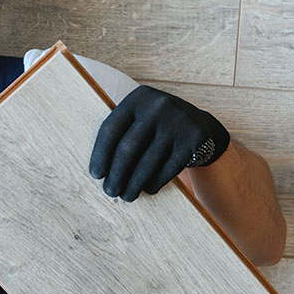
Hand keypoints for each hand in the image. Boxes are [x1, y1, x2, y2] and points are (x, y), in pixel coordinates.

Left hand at [89, 85, 228, 200]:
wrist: (198, 123)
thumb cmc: (156, 125)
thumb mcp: (140, 117)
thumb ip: (120, 133)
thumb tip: (99, 170)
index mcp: (138, 98)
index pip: (111, 129)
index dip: (100, 154)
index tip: (96, 175)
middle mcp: (158, 106)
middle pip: (128, 148)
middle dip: (116, 174)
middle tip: (110, 191)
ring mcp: (178, 122)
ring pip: (148, 162)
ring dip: (134, 184)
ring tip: (126, 196)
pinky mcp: (194, 140)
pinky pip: (168, 169)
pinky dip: (154, 182)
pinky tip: (147, 189)